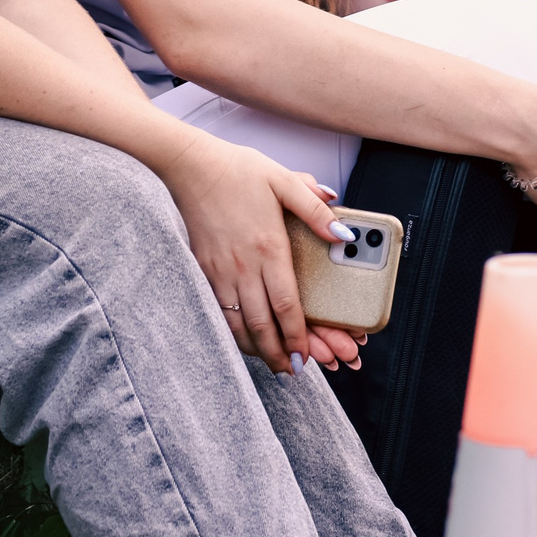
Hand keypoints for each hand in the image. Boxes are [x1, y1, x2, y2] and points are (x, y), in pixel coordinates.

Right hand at [155, 135, 337, 376]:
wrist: (192, 165)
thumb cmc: (240, 170)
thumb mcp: (284, 181)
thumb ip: (316, 211)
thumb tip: (344, 236)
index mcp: (269, 245)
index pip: (286, 303)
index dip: (298, 335)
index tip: (307, 356)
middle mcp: (243, 264)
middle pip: (262, 323)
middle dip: (279, 353)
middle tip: (293, 370)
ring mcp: (220, 270)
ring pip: (238, 323)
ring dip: (256, 348)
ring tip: (272, 362)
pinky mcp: (203, 269)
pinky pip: (219, 311)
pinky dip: (233, 332)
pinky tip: (244, 338)